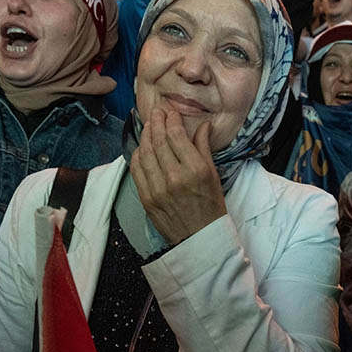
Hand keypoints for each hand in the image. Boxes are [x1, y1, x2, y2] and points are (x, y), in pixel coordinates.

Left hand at [130, 109, 226, 244]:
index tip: (170, 112)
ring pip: (145, 152)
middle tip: (156, 112)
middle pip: (158, 141)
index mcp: (195, 169)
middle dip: (156, 122)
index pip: (176, 135)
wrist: (200, 239)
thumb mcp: (214, 175)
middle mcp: (174, 177)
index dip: (171, 119)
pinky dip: (137, 155)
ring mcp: (157, 188)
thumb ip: (204, 147)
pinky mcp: (146, 198)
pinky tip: (141, 147)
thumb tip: (202, 125)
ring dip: (145, 136)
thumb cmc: (211, 207)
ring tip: (148, 125)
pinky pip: (136, 170)